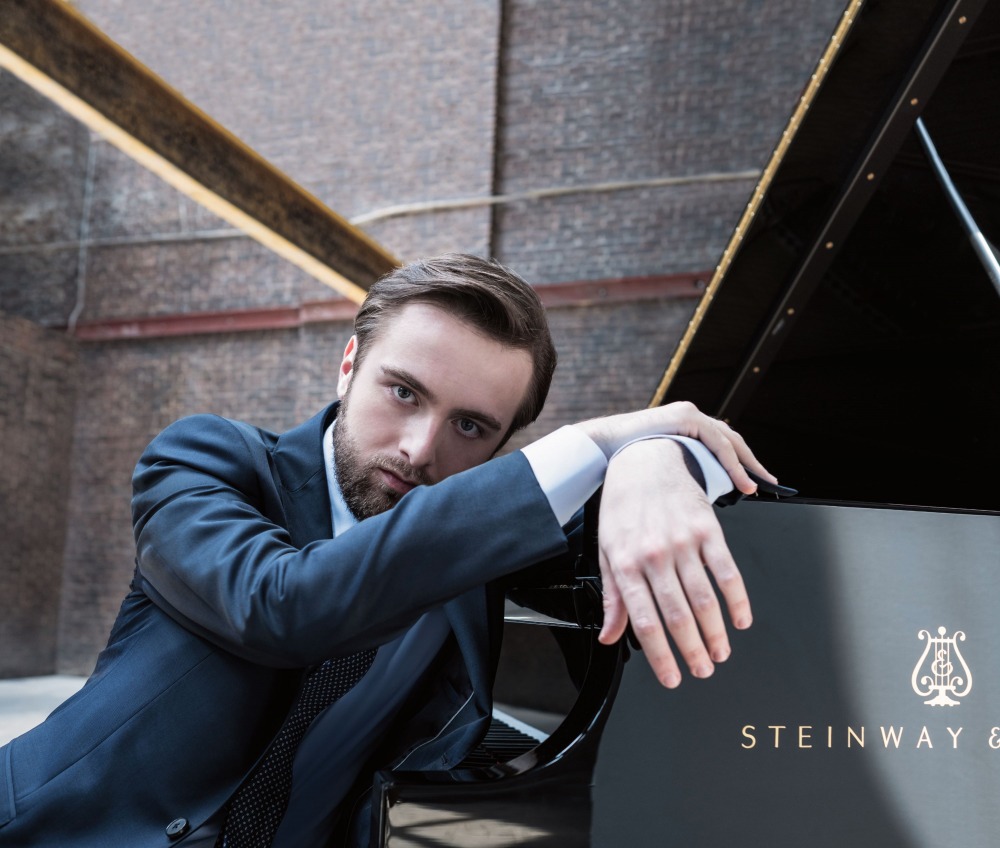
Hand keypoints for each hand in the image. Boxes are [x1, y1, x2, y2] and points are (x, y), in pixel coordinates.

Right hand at [574, 401, 776, 495]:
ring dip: (746, 466)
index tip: (754, 483)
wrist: (601, 447)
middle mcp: (690, 420)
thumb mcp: (658, 475)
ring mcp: (688, 416)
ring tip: (756, 486)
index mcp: (684, 432)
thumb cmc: (624, 463)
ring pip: (728, 441)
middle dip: (751, 464)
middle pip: (731, 442)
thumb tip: (692, 505)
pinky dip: (732, 463)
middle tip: (768, 482)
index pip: (720, 447)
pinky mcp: (685, 417)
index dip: (739, 465)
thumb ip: (677, 481)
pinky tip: (741, 481)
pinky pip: (717, 442)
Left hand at [596, 438, 751, 687]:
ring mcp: (684, 542)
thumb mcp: (607, 550)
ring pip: (704, 599)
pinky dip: (737, 599)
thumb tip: (610, 636)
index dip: (660, 656)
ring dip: (715, 633)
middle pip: (678, 615)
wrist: (645, 459)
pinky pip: (727, 571)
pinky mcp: (709, 529)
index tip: (671, 678)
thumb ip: (612, 596)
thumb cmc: (624, 506)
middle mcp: (655, 554)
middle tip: (701, 671)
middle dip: (691, 651)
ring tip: (719, 654)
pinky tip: (740, 619)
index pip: (645, 621)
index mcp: (626, 563)